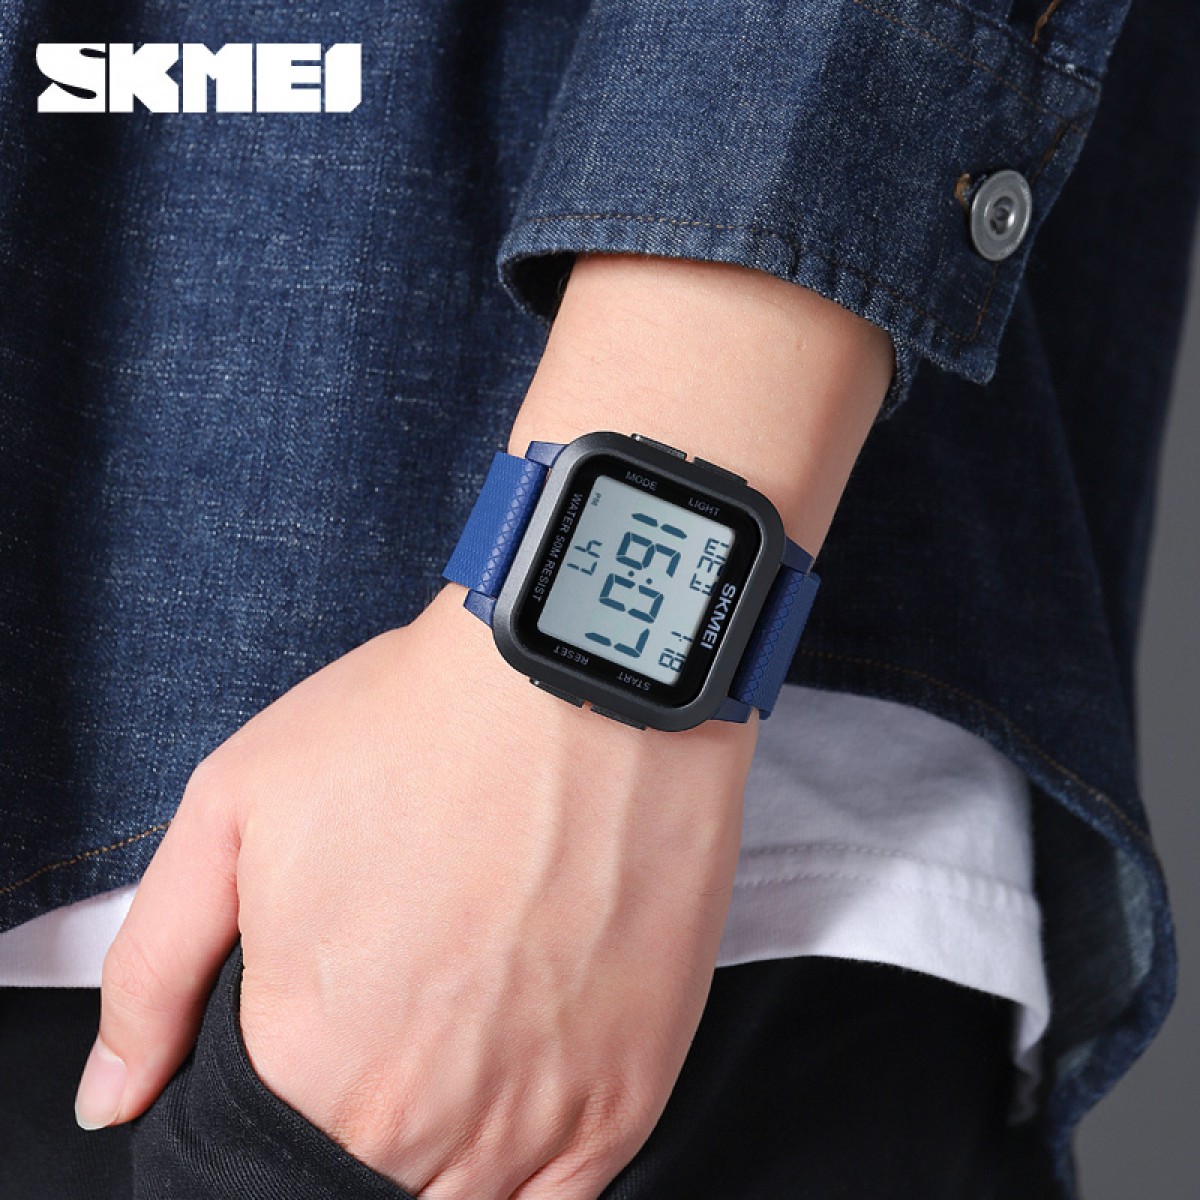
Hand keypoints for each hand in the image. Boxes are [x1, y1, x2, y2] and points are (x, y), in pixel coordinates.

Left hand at [81, 583, 755, 1197]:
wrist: (580, 676)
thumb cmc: (412, 726)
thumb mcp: (229, 809)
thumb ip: (152, 973)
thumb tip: (116, 1097)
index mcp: (311, 1067)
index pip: (271, 1169)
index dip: (284, 1113)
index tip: (311, 1054)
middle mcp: (424, 1122)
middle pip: (372, 1186)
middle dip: (357, 1133)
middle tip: (384, 1034)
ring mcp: (541, 1116)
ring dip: (440, 1156)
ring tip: (448, 1050)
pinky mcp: (632, 1088)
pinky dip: (526, 1178)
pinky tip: (515, 1100)